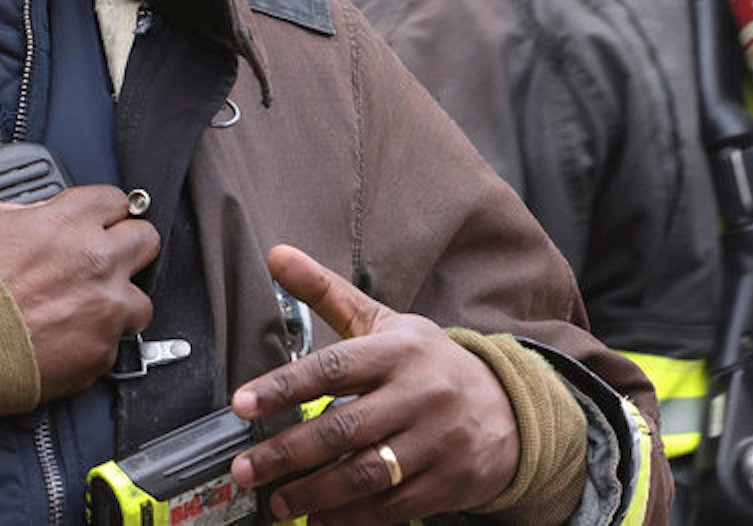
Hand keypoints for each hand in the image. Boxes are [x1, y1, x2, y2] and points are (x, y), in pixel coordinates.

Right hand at [0, 151, 158, 398]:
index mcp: (67, 222)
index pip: (115, 199)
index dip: (102, 207)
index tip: (90, 218)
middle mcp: (97, 262)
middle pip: (145, 240)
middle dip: (126, 245)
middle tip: (100, 256)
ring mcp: (104, 310)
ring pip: (140, 299)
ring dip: (119, 299)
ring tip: (89, 304)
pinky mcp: (99, 354)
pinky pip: (116, 345)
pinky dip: (97, 342)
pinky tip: (69, 339)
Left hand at [228, 244, 518, 523]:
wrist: (511, 405)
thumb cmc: (428, 362)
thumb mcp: (383, 322)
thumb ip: (326, 293)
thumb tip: (276, 253)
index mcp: (397, 351)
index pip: (332, 368)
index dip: (283, 387)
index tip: (242, 404)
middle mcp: (419, 395)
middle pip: (343, 428)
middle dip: (287, 453)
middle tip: (244, 469)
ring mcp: (438, 442)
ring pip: (366, 473)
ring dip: (315, 493)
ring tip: (277, 501)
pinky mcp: (452, 482)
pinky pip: (395, 506)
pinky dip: (354, 517)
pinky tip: (320, 519)